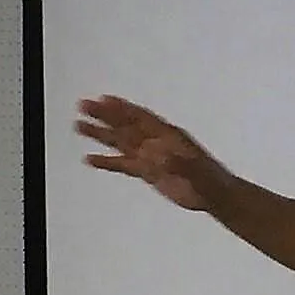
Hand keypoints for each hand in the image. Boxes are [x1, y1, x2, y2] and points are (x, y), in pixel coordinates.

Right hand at [75, 95, 228, 211]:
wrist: (215, 195)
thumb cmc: (211, 181)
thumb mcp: (199, 172)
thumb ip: (180, 164)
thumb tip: (161, 156)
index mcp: (170, 137)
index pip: (142, 118)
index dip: (124, 108)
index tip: (104, 99)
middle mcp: (157, 143)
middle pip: (126, 125)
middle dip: (105, 115)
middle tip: (83, 105)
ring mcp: (151, 157)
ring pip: (121, 142)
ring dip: (101, 134)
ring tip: (79, 126)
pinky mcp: (148, 172)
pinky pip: (124, 164)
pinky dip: (107, 161)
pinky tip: (90, 159)